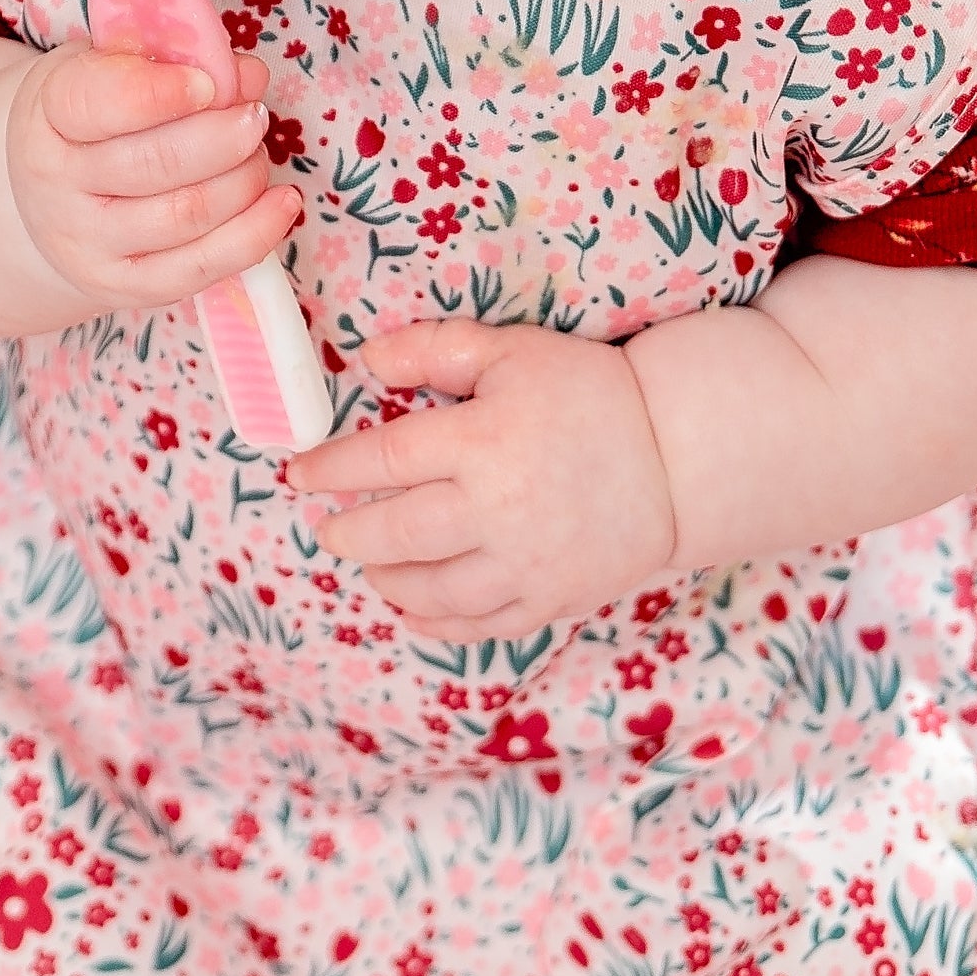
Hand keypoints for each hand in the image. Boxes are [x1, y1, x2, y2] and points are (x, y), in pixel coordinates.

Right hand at [3, 40, 301, 312]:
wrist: (52, 200)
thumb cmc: (93, 120)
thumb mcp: (110, 68)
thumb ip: (172, 58)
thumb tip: (248, 76)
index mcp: (47, 115)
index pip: (101, 102)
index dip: (164, 92)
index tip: (209, 81)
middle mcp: (56, 186)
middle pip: (157, 164)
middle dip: (225, 137)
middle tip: (254, 117)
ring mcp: (88, 244)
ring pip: (187, 214)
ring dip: (244, 179)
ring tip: (257, 153)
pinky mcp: (125, 287)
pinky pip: (202, 266)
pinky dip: (256, 233)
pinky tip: (282, 202)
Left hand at [287, 319, 678, 640]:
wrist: (676, 457)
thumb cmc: (589, 396)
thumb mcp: (515, 353)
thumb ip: (438, 349)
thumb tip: (367, 358)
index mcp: (482, 442)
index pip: (381, 461)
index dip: (330, 469)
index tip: (300, 474)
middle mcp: (496, 510)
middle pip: (392, 535)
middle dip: (347, 533)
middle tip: (330, 529)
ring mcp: (523, 564)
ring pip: (428, 590)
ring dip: (386, 579)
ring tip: (373, 565)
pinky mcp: (549, 601)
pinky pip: (476, 626)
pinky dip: (434, 623)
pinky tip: (413, 608)